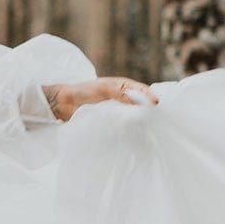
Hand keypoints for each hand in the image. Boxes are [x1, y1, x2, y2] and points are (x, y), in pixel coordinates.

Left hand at [43, 76, 158, 121]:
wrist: (65, 104)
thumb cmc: (84, 91)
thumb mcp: (104, 88)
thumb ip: (120, 93)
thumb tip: (138, 100)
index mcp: (124, 87)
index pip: (142, 91)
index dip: (149, 96)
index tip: (156, 104)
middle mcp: (124, 100)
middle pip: (141, 105)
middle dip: (149, 111)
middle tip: (158, 119)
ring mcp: (118, 112)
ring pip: (134, 117)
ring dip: (140, 122)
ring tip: (150, 130)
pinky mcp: (112, 124)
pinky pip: (124, 127)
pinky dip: (130, 130)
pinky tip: (134, 136)